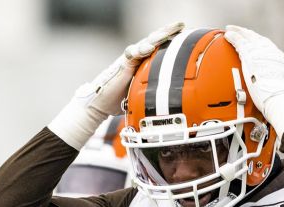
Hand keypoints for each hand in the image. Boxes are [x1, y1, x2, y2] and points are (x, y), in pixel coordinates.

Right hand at [47, 22, 184, 148]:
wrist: (99, 105)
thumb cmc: (117, 101)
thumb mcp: (140, 94)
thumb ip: (151, 90)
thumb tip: (169, 101)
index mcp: (142, 63)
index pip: (158, 47)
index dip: (170, 39)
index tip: (184, 34)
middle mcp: (135, 58)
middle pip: (153, 40)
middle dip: (167, 31)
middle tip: (181, 25)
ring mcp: (128, 60)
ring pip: (144, 43)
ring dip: (157, 37)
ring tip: (170, 31)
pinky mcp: (121, 65)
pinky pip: (132, 54)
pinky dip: (141, 50)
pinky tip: (150, 48)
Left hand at [223, 25, 283, 136]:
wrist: (281, 102)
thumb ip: (281, 92)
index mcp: (283, 63)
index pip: (270, 50)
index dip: (261, 45)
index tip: (255, 44)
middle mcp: (273, 54)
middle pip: (260, 40)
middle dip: (250, 35)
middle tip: (242, 32)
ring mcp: (262, 54)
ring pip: (249, 38)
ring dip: (240, 32)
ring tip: (231, 29)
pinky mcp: (251, 56)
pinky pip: (239, 42)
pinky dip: (233, 37)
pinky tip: (227, 34)